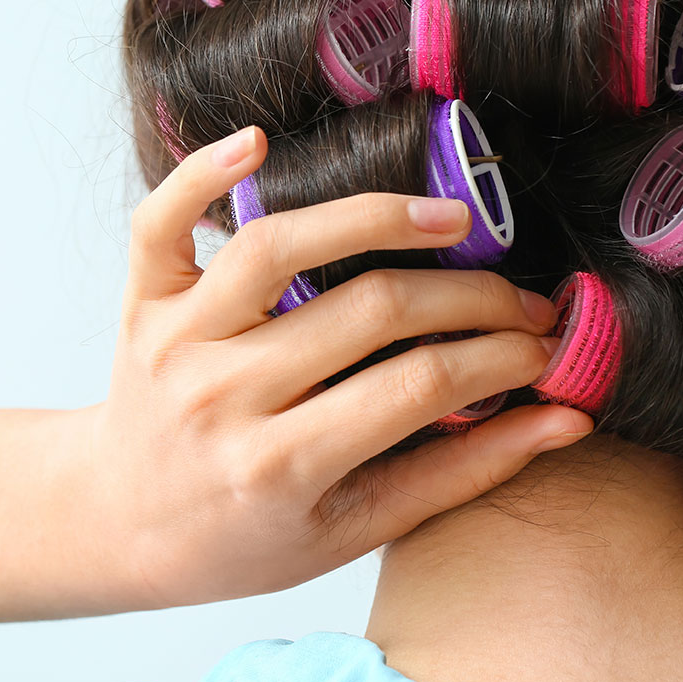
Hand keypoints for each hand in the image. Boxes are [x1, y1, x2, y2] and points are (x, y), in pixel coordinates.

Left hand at [91, 126, 594, 609]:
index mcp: (280, 466)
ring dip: (376, 218)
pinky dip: (202, 172)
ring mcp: (176, 340)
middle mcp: (223, 395)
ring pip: (279, 247)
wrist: (118, 526)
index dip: (499, 359)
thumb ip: (459, 473)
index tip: (544, 349)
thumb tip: (564, 423)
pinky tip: (259, 142)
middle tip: (523, 302)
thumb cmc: (244, 538)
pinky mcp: (142, 301)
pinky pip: (162, 220)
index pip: (417, 387)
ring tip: (451, 219)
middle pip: (371, 312)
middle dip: (471, 299)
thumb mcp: (353, 531)